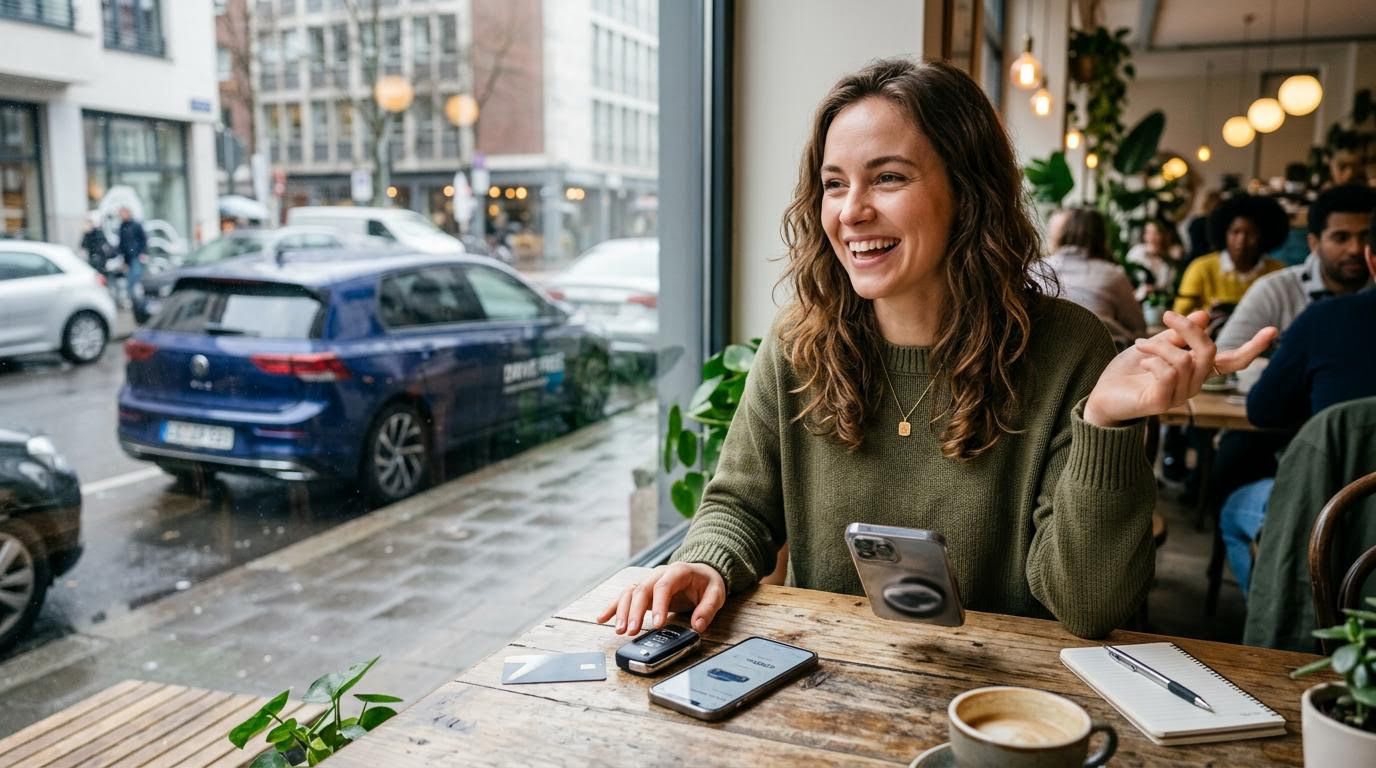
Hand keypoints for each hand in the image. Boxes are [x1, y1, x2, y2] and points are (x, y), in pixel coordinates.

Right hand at [594, 562, 727, 635]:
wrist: (702, 572)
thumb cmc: (707, 582)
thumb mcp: (716, 593)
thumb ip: (708, 608)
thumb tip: (697, 625)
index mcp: (678, 571)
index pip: (664, 586)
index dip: (658, 605)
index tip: (656, 625)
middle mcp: (659, 574)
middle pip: (642, 589)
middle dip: (635, 611)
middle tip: (632, 630)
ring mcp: (649, 581)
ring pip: (630, 593)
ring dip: (622, 611)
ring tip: (619, 630)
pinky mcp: (644, 591)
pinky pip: (625, 596)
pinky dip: (613, 607)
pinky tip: (602, 618)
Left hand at [1083, 310, 1276, 426]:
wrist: (1102, 396)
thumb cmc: (1129, 372)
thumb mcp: (1155, 346)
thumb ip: (1178, 335)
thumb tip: (1202, 316)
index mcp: (1196, 371)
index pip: (1231, 362)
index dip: (1252, 347)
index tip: (1274, 330)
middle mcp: (1194, 385)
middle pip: (1209, 351)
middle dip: (1188, 328)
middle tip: (1166, 314)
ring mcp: (1179, 397)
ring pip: (1184, 360)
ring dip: (1159, 346)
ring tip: (1140, 344)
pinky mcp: (1161, 403)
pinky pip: (1168, 374)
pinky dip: (1153, 359)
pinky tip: (1141, 361)